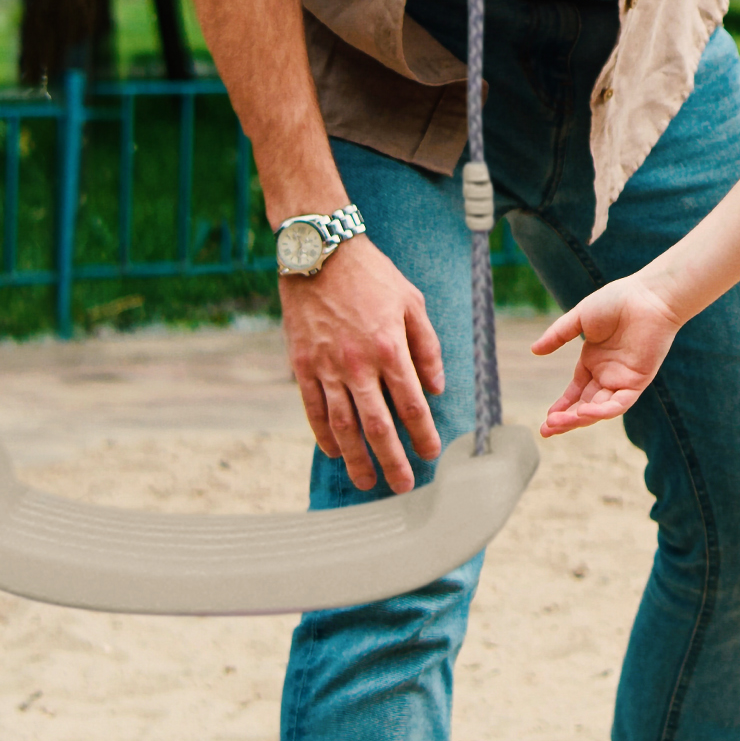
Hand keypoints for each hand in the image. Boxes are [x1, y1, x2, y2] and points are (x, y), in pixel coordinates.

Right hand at [283, 235, 444, 491]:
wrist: (321, 254)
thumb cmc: (374, 277)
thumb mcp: (413, 303)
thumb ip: (427, 347)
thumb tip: (437, 388)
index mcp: (390, 347)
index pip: (411, 404)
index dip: (423, 433)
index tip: (432, 454)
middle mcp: (358, 364)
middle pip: (377, 425)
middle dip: (393, 459)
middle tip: (404, 486)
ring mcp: (326, 367)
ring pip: (343, 425)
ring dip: (357, 458)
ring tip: (367, 483)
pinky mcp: (302, 365)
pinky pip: (313, 409)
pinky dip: (324, 435)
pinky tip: (336, 453)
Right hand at [533, 276, 686, 436]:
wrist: (647, 297)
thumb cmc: (617, 301)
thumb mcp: (580, 318)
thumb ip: (558, 335)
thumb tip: (534, 350)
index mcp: (594, 361)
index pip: (576, 392)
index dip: (562, 406)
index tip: (547, 419)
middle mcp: (608, 374)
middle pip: (585, 405)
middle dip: (566, 420)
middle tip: (546, 430)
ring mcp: (623, 379)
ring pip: (600, 409)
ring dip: (579, 419)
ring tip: (558, 423)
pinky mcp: (638, 381)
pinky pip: (620, 404)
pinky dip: (603, 411)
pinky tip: (584, 413)